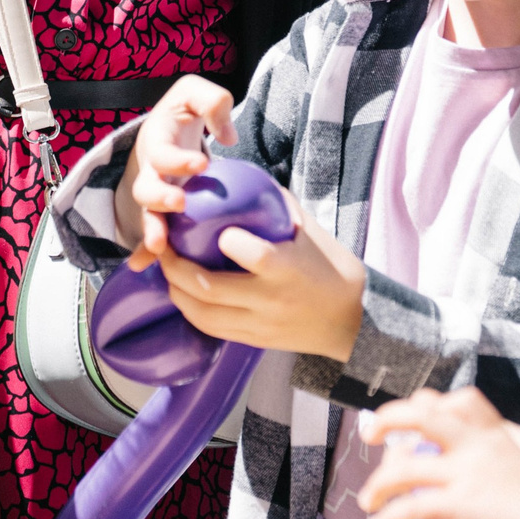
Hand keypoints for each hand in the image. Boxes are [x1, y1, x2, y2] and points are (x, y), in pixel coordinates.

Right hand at [114, 75, 237, 255]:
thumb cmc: (186, 109)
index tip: (202, 164)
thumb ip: (213, 102)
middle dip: (160, 197)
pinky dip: (145, 250)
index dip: (179, 159)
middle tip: (180, 203)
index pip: (163, 151)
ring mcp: (154, 192)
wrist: (169, 126)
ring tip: (161, 247)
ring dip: (152, 230)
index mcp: (157, 139)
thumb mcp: (195, 92)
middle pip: (145, 188)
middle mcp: (150, 169)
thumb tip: (227, 136)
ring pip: (147, 214)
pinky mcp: (162, 209)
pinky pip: (151, 231)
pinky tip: (143, 266)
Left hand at [150, 196, 366, 359]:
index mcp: (290, 270)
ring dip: (177, 292)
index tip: (217, 227)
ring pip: (204, 314)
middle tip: (166, 247)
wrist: (353, 322)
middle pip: (211, 289)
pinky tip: (183, 294)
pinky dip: (191, 311)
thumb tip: (246, 177)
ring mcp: (260, 325)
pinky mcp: (254, 341)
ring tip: (168, 270)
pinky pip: (212, 329)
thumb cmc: (333, 269)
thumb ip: (278, 206)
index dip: (230, 241)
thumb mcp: (312, 232)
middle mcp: (271, 301)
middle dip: (177, 268)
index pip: (255, 256)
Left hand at [356, 389, 519, 518]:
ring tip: (369, 499)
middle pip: (423, 416)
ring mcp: (468, 475)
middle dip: (389, 419)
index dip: (429, 402)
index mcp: (495, 436)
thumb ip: (516, 457)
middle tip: (369, 434)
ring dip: (379, 484)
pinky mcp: (461, 506)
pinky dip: (388, 518)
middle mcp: (478, 447)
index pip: (459, 401)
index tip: (412, 413)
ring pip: (405, 467)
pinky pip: (411, 508)